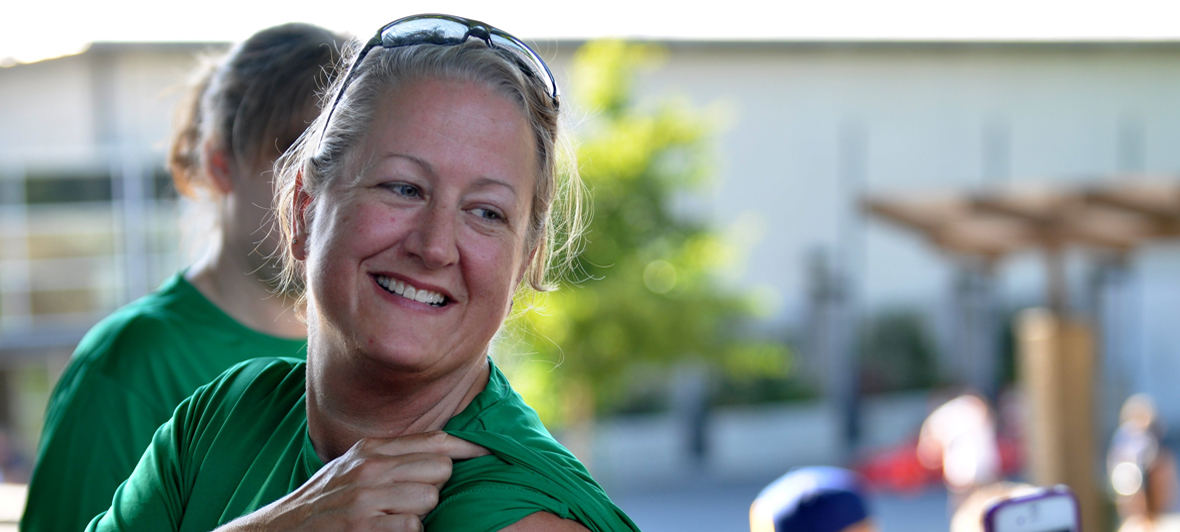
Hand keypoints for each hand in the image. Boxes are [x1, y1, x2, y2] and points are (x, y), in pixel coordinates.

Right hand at [217, 431, 488, 531]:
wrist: (279, 531)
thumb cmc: (325, 503)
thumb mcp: (353, 468)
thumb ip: (392, 458)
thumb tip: (443, 453)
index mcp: (370, 448)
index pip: (435, 440)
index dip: (468, 447)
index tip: (491, 452)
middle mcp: (369, 467)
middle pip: (440, 468)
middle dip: (436, 488)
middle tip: (413, 500)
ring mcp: (365, 497)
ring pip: (429, 499)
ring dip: (420, 515)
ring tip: (394, 519)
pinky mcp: (363, 527)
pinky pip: (412, 527)